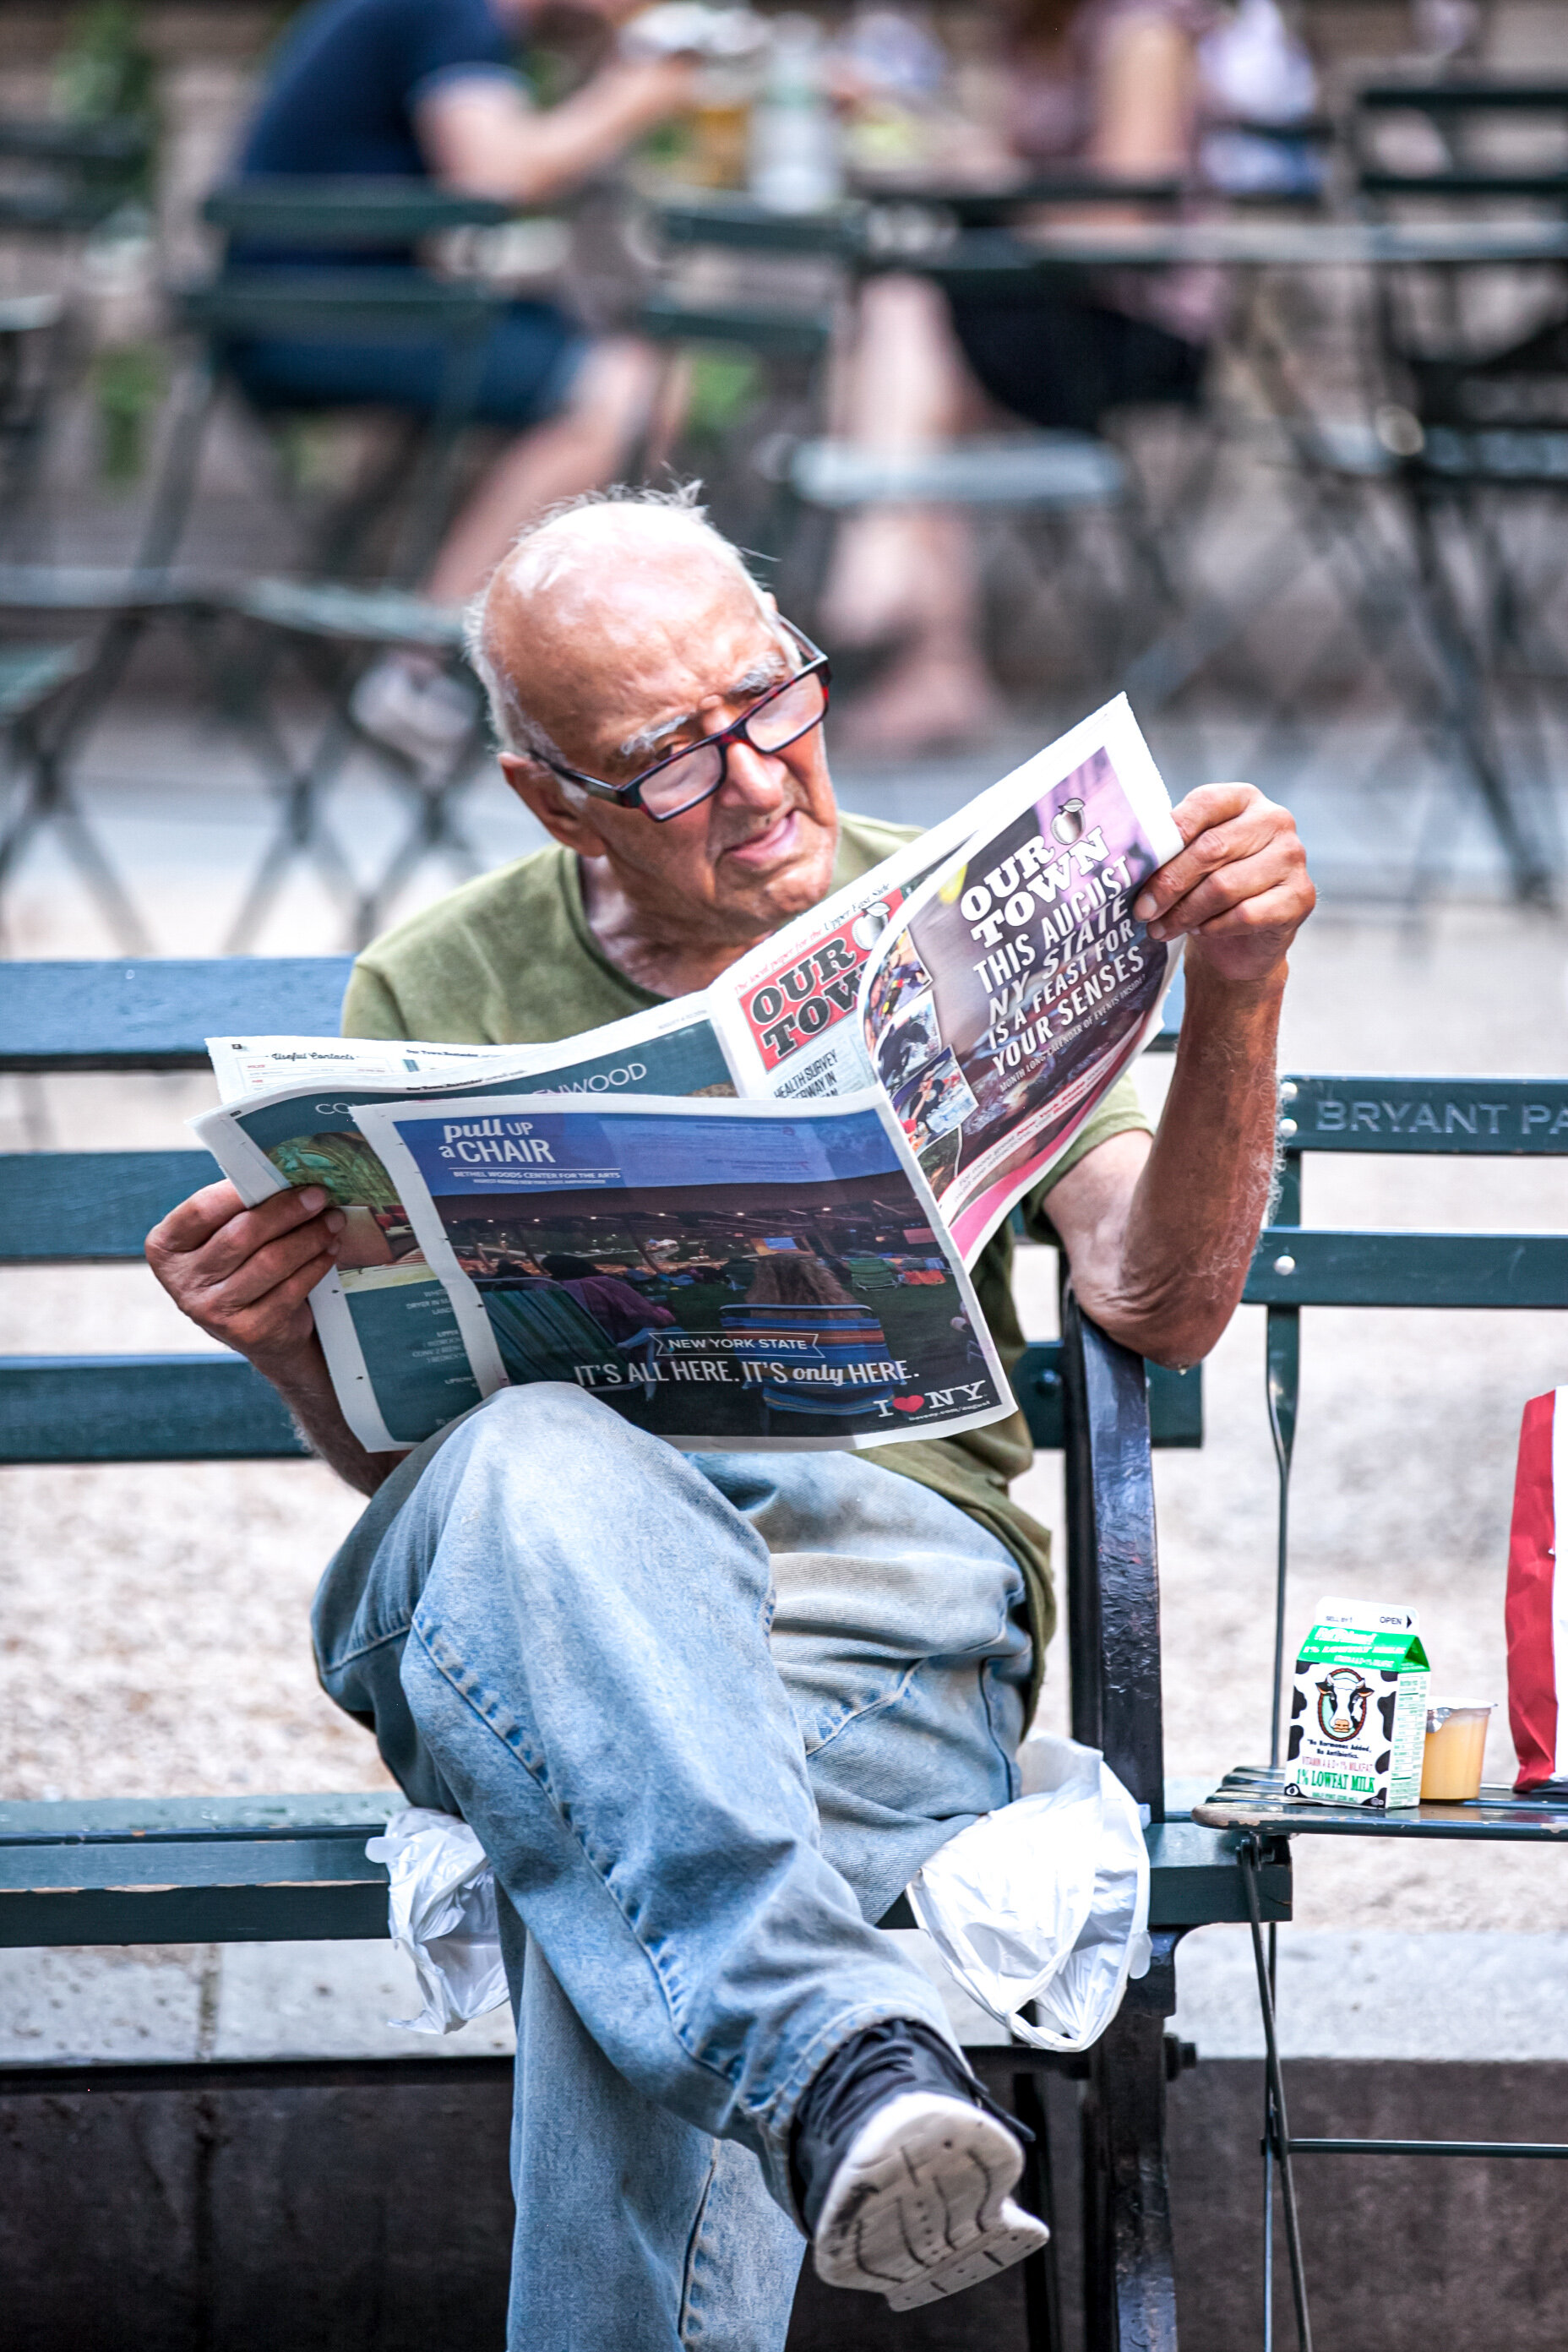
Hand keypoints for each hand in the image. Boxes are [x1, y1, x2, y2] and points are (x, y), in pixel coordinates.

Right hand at [145, 1180, 343, 1374]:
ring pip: (270, 1262)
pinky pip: (291, 1288)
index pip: (201, 1210)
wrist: (259, 1332)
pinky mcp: (249, 1331)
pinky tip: (329, 1249)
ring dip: (309, 1237)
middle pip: (240, 1235)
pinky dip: (316, 1265)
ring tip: (331, 1221)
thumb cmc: (239, 1269)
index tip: (278, 1174)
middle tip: (317, 1196)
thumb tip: (282, 1175)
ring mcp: (213, 1310)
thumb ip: (238, 1210)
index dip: (240, 1190)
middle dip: (286, 1211)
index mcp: (167, 1247)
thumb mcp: (222, 1238)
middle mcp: (183, 1281)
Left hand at [1133, 783, 1314, 987]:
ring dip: (1185, 913)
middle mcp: (1275, 820)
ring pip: (1225, 886)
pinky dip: (1214, 927)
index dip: (1167, 836)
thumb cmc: (1210, 887)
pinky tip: (1201, 931)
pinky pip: (1246, 914)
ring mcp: (1293, 857)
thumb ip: (1170, 848)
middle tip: (1142, 910)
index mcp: (1244, 799)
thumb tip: (1132, 859)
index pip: (1203, 805)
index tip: (1137, 867)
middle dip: (1169, 884)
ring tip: (1161, 928)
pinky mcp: (1301, 896)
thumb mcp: (1189, 859)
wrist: (1244, 939)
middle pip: (1211, 849)